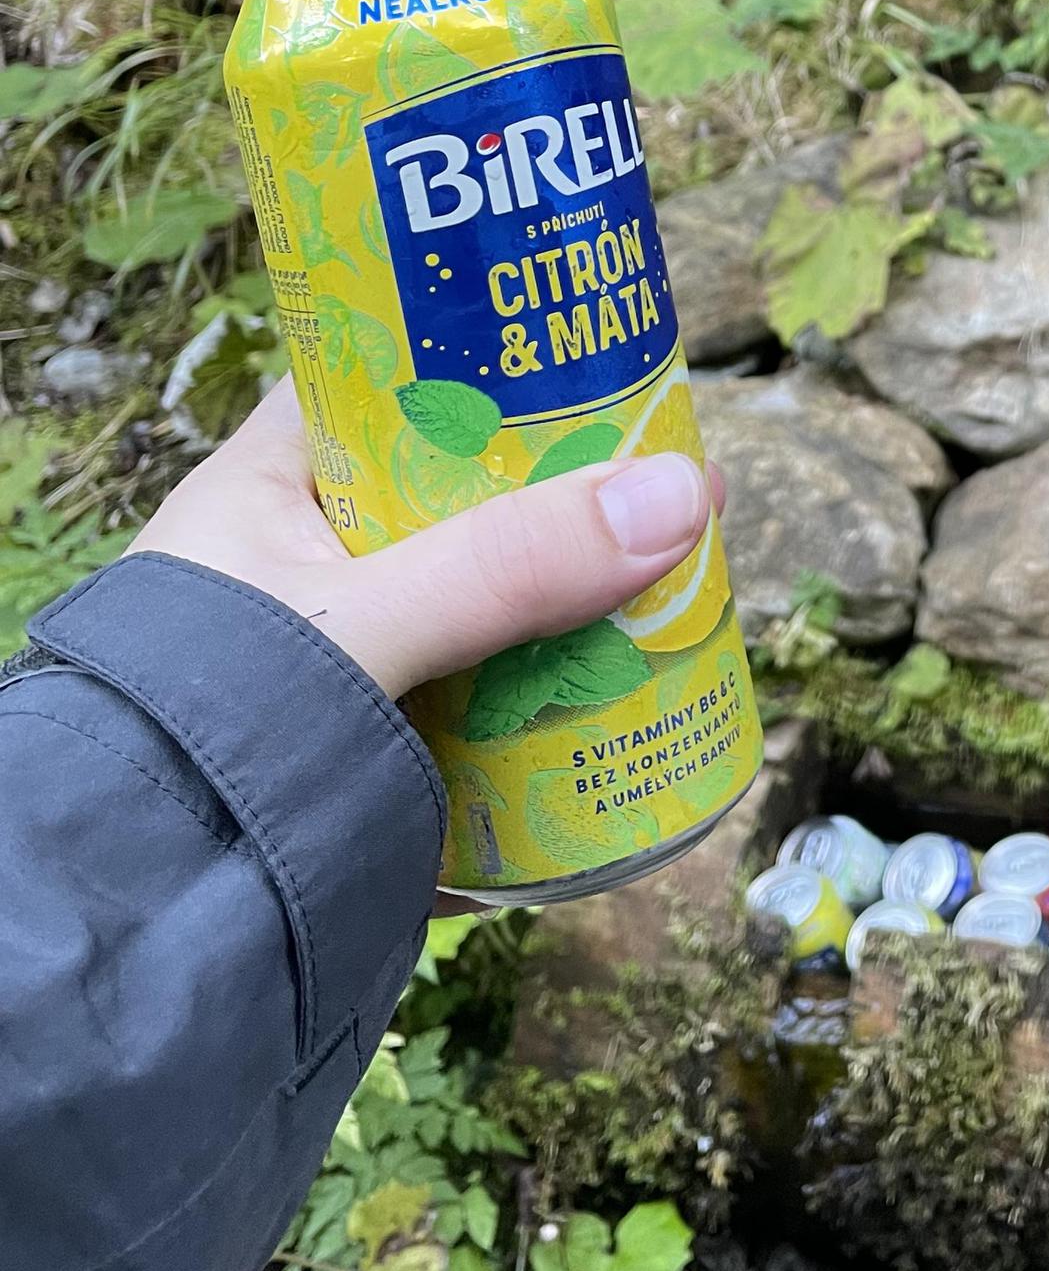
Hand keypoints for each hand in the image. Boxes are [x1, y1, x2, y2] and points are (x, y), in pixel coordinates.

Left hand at [133, 378, 718, 700]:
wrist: (143, 912)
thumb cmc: (206, 734)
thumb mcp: (364, 624)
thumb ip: (511, 563)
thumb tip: (684, 493)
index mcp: (267, 486)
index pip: (386, 379)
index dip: (486, 359)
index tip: (592, 359)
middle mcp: (306, 557)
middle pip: (459, 492)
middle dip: (559, 495)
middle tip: (662, 482)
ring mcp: (349, 647)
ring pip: (482, 592)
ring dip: (565, 597)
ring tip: (668, 581)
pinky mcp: (382, 734)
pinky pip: (486, 685)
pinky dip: (549, 687)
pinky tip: (622, 684)